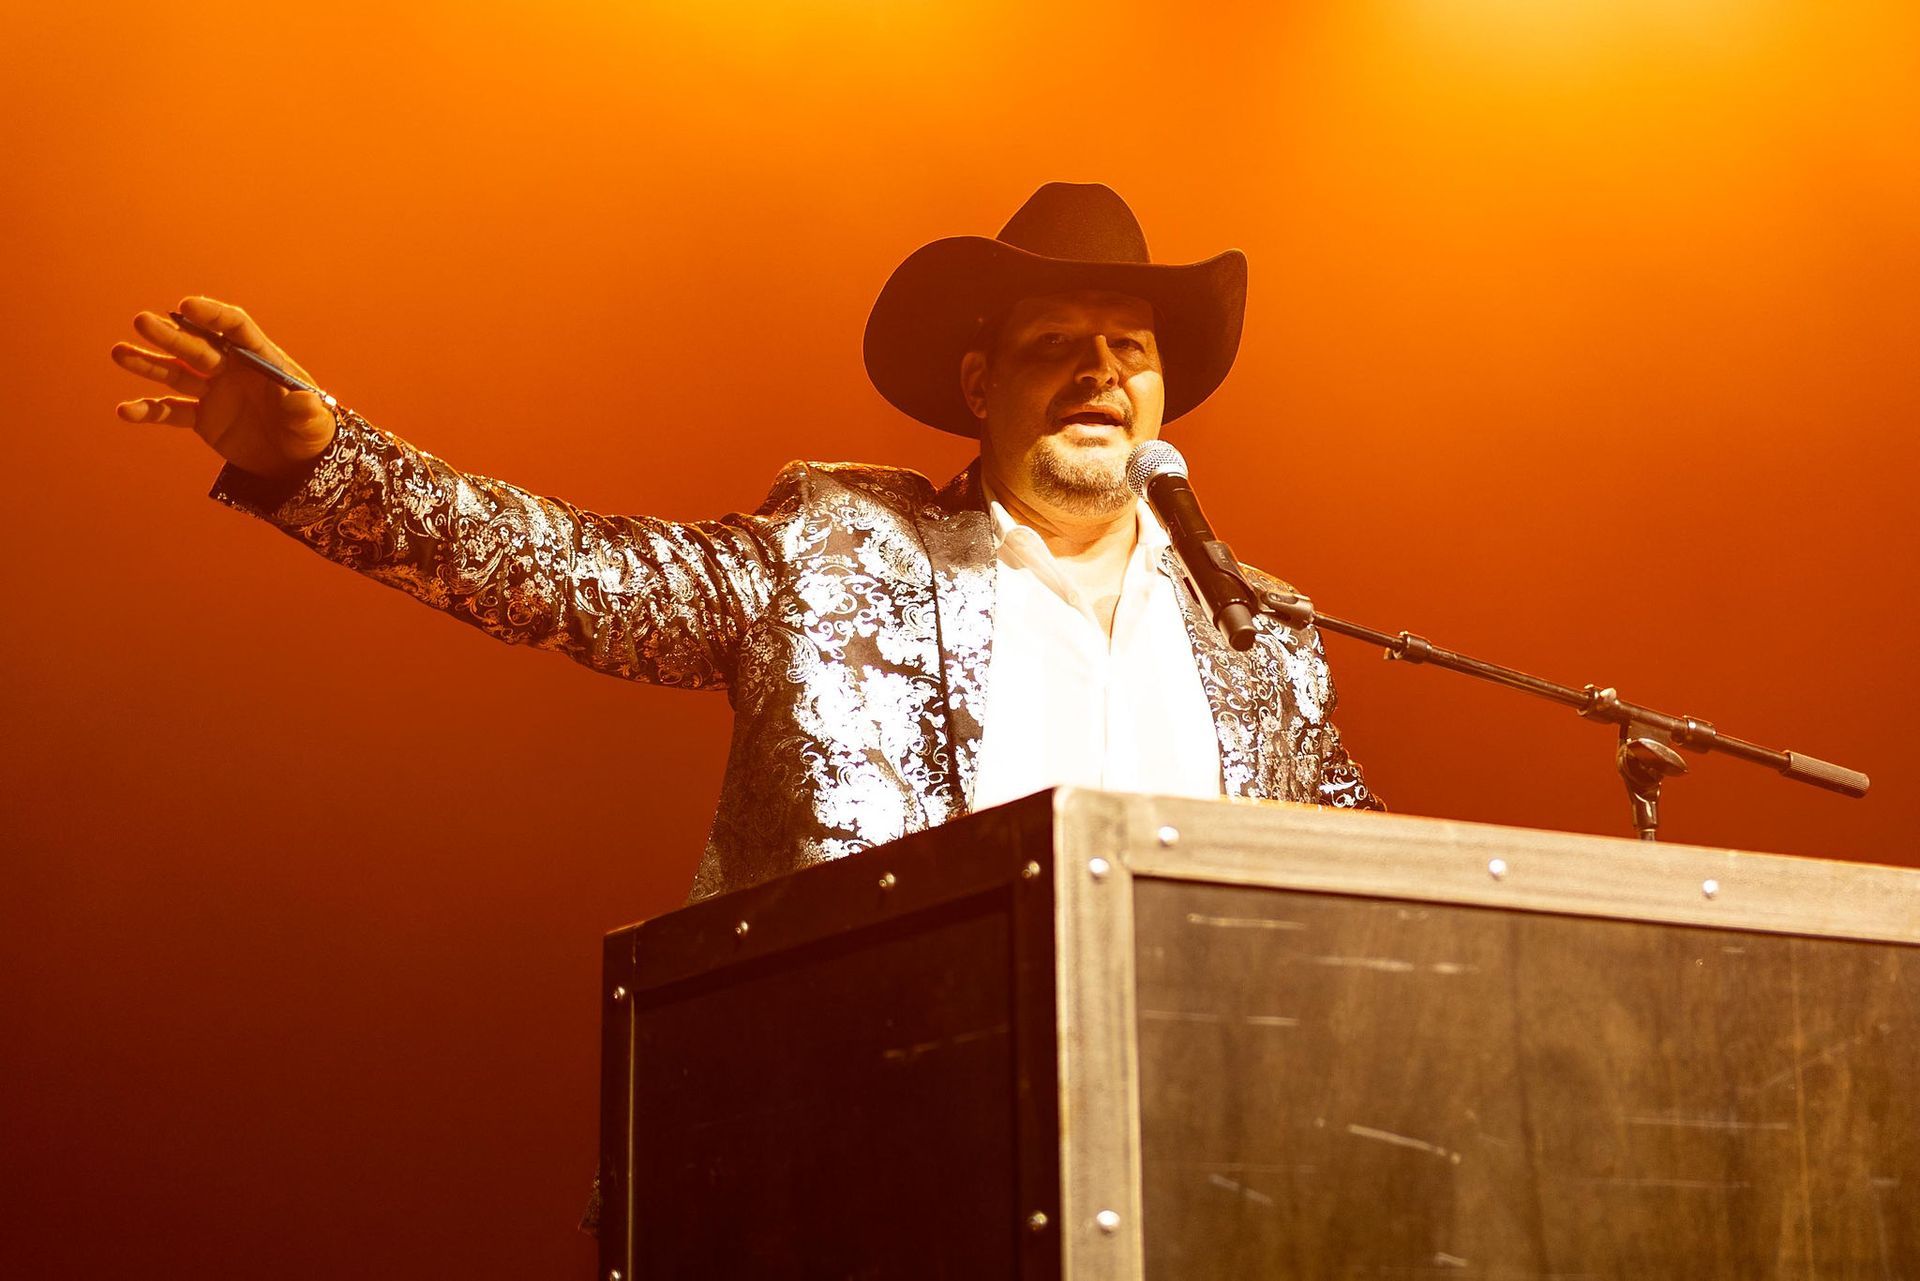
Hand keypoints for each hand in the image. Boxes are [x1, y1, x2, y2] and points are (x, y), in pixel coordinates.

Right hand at [111, 296, 337, 479]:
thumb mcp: (314, 423)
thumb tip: (301, 400)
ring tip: (119, 352)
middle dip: (171, 335)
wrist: (296, 463)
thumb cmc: (311, 433)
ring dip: (148, 363)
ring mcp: (214, 391)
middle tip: (142, 322)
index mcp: (262, 360)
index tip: (186, 306)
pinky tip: (124, 412)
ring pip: (175, 373)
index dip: (213, 316)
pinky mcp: (201, 417)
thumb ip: (305, 410)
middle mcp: (233, 369)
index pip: (236, 328)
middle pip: (198, 346)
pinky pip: (170, 411)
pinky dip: (148, 411)